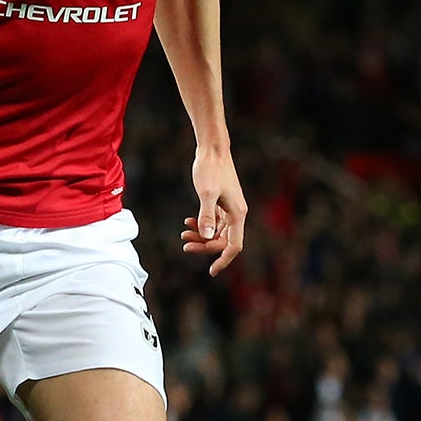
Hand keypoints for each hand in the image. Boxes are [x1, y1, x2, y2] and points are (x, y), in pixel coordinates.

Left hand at [180, 148, 246, 276]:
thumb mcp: (206, 193)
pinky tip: (188, 221)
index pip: (234, 246)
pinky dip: (202, 224)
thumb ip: (207, 215)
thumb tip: (206, 237)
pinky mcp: (221, 202)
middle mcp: (236, 213)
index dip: (223, 260)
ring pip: (217, 232)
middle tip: (185, 245)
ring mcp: (229, 208)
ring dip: (201, 236)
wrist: (212, 149)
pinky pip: (214, 221)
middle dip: (205, 246)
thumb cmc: (210, 169)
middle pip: (223, 241)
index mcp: (237, 214)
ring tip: (183, 234)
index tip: (211, 271)